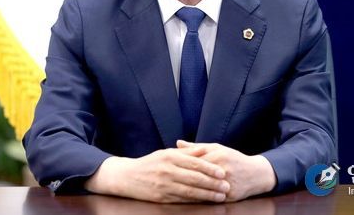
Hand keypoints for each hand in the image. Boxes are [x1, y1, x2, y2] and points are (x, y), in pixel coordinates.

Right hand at [85, 146, 229, 202]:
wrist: (126, 176)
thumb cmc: (150, 163)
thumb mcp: (166, 153)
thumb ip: (186, 153)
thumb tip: (205, 150)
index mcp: (170, 157)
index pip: (194, 163)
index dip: (210, 168)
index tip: (223, 172)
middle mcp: (167, 170)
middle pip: (194, 178)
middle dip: (213, 183)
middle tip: (227, 186)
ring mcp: (163, 185)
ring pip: (189, 191)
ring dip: (207, 195)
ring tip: (220, 196)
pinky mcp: (160, 197)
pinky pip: (181, 200)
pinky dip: (195, 201)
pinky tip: (204, 202)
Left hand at [176, 141, 276, 201]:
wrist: (256, 173)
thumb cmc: (233, 158)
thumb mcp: (216, 148)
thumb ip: (196, 147)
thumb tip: (177, 143)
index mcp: (218, 155)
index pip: (195, 160)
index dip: (180, 163)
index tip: (167, 166)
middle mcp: (222, 168)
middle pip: (198, 174)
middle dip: (182, 177)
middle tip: (167, 180)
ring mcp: (227, 183)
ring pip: (203, 188)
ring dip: (188, 190)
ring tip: (174, 191)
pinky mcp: (230, 196)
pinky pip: (211, 198)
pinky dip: (200, 199)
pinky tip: (188, 200)